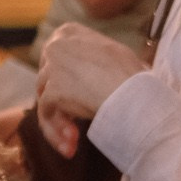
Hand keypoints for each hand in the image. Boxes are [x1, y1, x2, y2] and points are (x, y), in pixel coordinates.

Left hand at [33, 24, 146, 156]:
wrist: (134, 94)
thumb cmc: (132, 76)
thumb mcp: (111, 53)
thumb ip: (89, 55)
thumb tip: (84, 70)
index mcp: (68, 33)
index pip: (55, 60)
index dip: (63, 83)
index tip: (74, 102)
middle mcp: (55, 46)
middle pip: (48, 81)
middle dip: (61, 107)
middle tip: (74, 130)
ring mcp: (51, 68)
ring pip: (47, 100)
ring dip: (61, 124)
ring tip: (74, 142)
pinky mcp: (52, 91)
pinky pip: (46, 115)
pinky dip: (55, 133)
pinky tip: (71, 147)